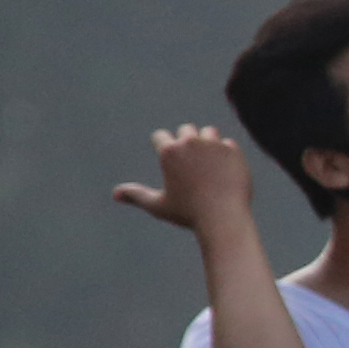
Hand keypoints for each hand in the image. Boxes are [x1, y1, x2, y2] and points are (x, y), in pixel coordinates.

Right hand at [108, 124, 253, 235]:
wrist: (223, 217)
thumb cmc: (187, 214)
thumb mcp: (158, 205)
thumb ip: (136, 195)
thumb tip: (115, 194)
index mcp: (169, 151)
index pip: (160, 136)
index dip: (162, 146)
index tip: (170, 160)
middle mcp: (191, 142)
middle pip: (185, 129)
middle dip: (186, 141)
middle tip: (190, 160)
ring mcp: (214, 145)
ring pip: (208, 131)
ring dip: (206, 141)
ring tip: (207, 160)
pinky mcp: (233, 151)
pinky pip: (227, 143)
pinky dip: (225, 153)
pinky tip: (224, 168)